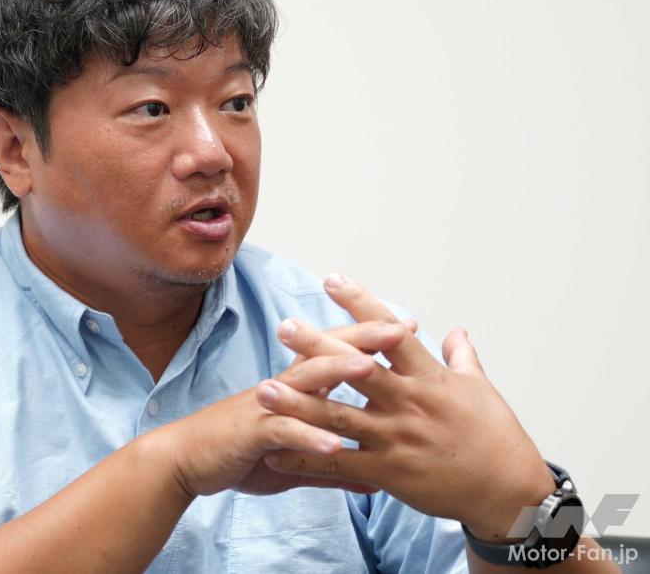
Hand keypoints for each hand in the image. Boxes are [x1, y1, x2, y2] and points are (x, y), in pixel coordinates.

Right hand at [159, 321, 405, 498]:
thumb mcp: (295, 461)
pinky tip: (334, 444)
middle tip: (400, 327)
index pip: (336, 353)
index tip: (407, 327)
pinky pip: (285, 431)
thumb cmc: (241, 453)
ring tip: (371, 367)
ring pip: (306, 383)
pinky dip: (310, 437)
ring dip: (338, 372)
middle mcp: (284, 388)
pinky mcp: (254, 432)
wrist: (187, 458)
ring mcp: (268, 407)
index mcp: (296, 389)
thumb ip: (335, 468)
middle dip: (363, 339)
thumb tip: (374, 480)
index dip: (370, 339)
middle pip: (326, 353)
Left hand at [258, 274, 553, 541]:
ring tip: (264, 389)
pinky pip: (340, 465)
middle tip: (285, 327)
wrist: (508, 495)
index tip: (332, 279)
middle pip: (358, 369)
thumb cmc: (497, 439)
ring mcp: (397, 439)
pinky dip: (306, 458)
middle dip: (319, 347)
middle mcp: (410, 404)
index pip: (391, 332)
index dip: (361, 303)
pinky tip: (276, 452)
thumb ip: (462, 357)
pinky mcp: (389, 473)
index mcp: (430, 377)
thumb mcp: (482, 389)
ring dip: (299, 404)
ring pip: (339, 418)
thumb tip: (455, 330)